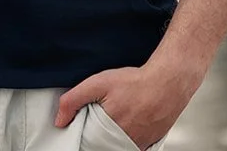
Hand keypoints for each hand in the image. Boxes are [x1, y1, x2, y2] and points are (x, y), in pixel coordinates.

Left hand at [54, 65, 183, 150]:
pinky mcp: (147, 146)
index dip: (85, 134)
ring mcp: (136, 145)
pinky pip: (130, 147)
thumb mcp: (99, 83)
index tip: (87, 124)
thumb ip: (74, 99)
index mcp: (107, 131)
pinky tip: (129, 123)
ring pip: (115, 147)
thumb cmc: (135, 83)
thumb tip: (59, 120)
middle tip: (105, 116)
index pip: (87, 144)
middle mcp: (121, 142)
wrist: (167, 83)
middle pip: (101, 146)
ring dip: (112, 137)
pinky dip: (125, 138)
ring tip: (118, 117)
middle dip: (98, 135)